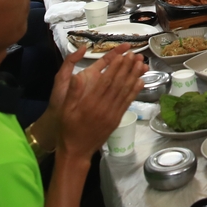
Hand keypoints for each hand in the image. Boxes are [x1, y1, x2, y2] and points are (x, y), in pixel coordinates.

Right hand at [56, 45, 145, 161]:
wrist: (77, 151)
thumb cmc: (68, 129)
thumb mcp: (65, 110)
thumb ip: (73, 93)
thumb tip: (78, 76)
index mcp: (90, 103)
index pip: (106, 82)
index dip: (115, 67)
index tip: (122, 55)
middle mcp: (104, 108)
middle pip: (118, 84)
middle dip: (127, 68)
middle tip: (134, 55)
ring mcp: (112, 114)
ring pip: (125, 92)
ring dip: (134, 77)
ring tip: (141, 64)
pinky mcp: (117, 119)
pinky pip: (127, 103)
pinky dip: (135, 91)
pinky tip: (140, 82)